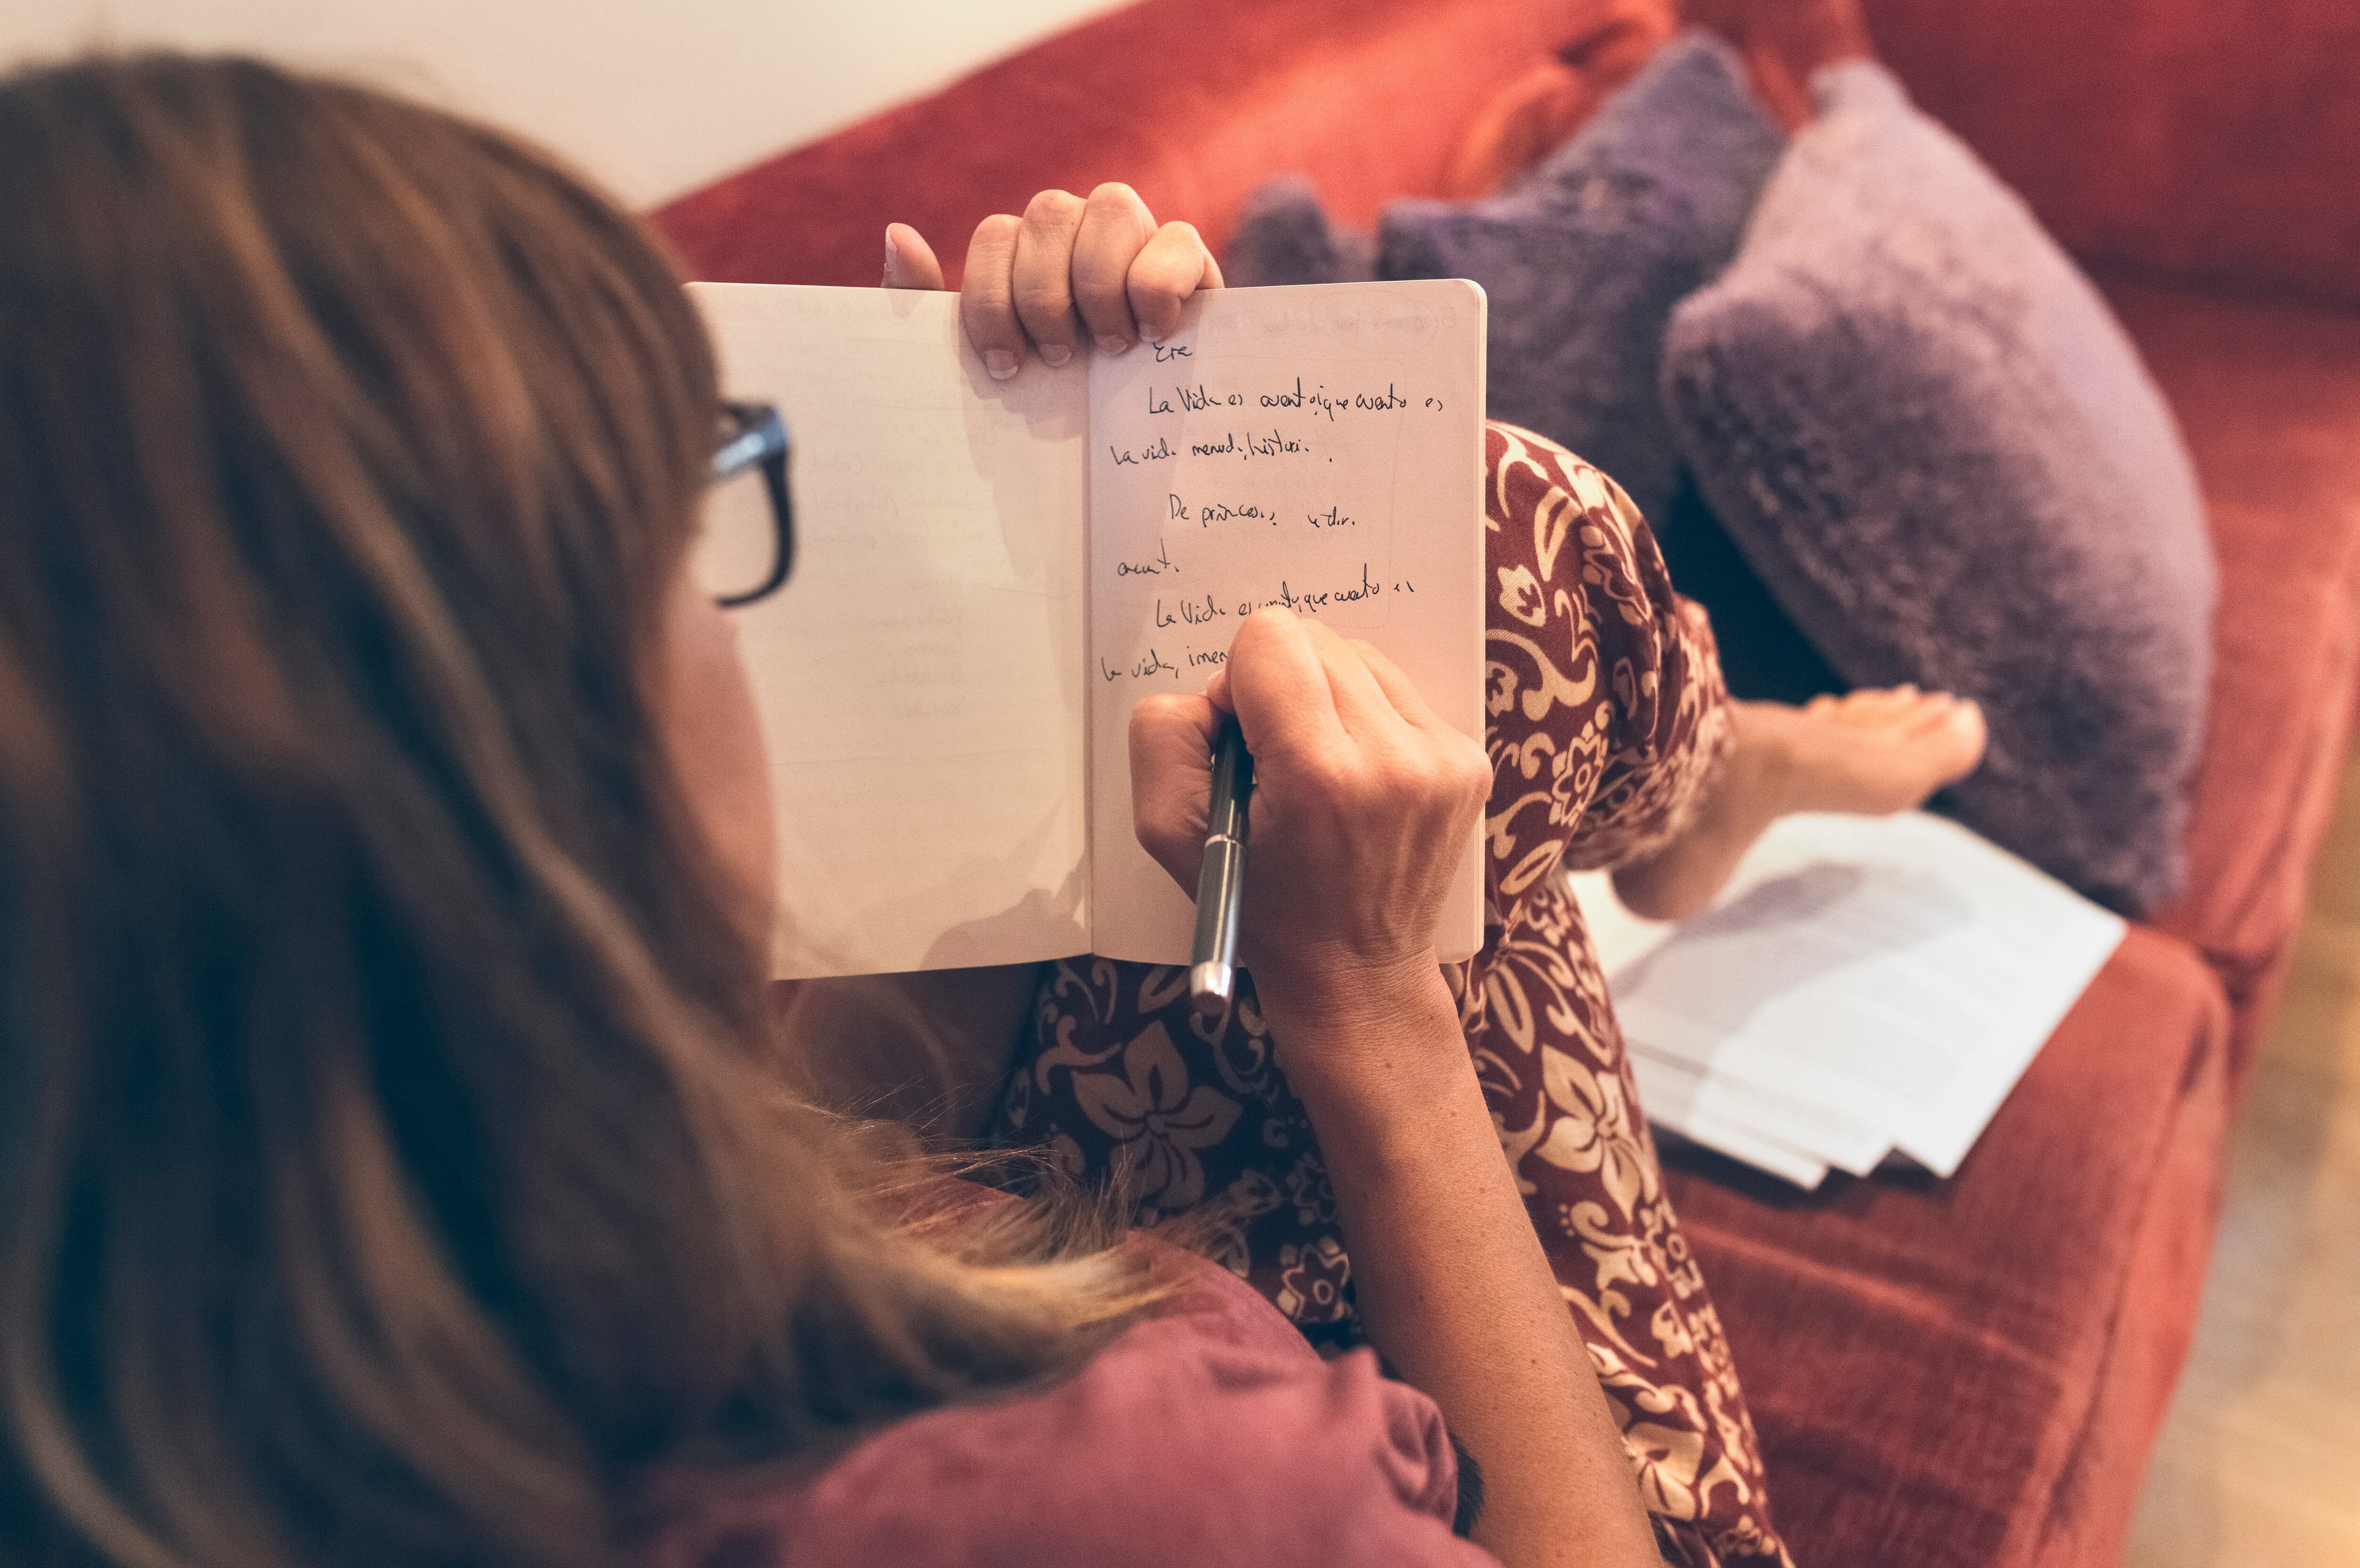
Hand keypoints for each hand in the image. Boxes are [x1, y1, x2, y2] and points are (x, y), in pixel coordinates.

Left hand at [881, 183, 1222, 378]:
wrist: (1123, 456)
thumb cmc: (1045, 400)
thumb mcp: (977, 364)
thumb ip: (925, 306)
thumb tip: (897, 232)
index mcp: (1025, 249)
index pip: (996, 235)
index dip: (993, 300)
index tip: (1008, 368)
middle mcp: (1077, 227)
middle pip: (1049, 212)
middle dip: (1044, 296)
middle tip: (1058, 359)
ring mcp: (1136, 233)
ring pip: (1111, 206)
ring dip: (1100, 285)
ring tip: (1110, 348)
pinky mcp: (1189, 257)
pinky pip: (1177, 238)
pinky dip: (1158, 288)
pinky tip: (1153, 335)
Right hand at [1130, 608, 1491, 1014]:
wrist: (1356, 972)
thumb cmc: (1259, 903)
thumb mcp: (1168, 832)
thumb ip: (1166, 734)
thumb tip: (1218, 686)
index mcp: (1319, 774)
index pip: (1271, 637)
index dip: (1237, 682)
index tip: (1244, 744)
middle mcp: (1394, 758)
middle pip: (1316, 639)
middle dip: (1280, 686)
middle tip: (1276, 762)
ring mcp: (1442, 759)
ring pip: (1360, 657)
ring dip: (1326, 698)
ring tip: (1319, 773)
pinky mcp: (1469, 761)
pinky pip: (1399, 692)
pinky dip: (1367, 721)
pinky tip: (1356, 779)